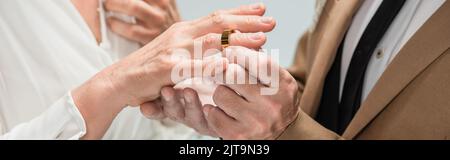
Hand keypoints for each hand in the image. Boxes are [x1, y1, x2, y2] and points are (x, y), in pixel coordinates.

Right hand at [72, 4, 274, 138]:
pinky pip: (196, 65)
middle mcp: (181, 35)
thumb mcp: (176, 51)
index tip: (261, 11)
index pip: (217, 17)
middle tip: (270, 22)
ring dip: (239, 39)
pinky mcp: (168, 67)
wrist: (121, 80)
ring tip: (262, 39)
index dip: (240, 13)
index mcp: (185, 30)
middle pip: (219, 24)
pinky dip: (215, 65)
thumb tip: (222, 44)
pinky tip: (232, 64)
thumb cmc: (151, 68)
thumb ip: (197, 47)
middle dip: (247, 22)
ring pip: (212, 41)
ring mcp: (175, 49)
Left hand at [203, 47, 300, 139]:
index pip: (258, 62)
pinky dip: (213, 110)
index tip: (229, 50)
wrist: (284, 134)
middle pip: (234, 76)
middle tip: (221, 71)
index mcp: (283, 86)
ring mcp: (255, 122)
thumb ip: (259, 60)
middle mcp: (271, 105)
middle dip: (224, 71)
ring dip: (219, 92)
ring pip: (220, 94)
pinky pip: (213, 114)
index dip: (239, 52)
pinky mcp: (238, 136)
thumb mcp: (277, 78)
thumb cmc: (275, 99)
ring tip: (227, 95)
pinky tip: (221, 110)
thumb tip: (235, 36)